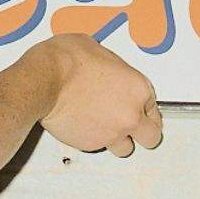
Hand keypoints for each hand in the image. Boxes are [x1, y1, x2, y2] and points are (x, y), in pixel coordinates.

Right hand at [34, 34, 162, 157]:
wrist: (45, 80)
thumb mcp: (98, 50)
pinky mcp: (91, 144)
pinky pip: (99, 147)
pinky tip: (85, 125)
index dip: (143, 108)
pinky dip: (94, 139)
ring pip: (126, 149)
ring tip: (106, 127)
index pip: (154, 107)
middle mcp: (130, 114)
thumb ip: (113, 68)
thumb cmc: (68, 61)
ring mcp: (112, 133)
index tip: (138, 109)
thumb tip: (107, 71)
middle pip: (151, 136)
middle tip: (132, 127)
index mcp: (138, 88)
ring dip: (119, 140)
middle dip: (142, 132)